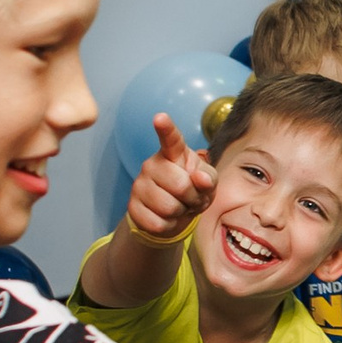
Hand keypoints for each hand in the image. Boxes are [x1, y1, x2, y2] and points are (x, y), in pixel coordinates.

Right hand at [127, 114, 214, 241]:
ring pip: (169, 207)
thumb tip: (201, 179)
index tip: (160, 117)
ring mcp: (139, 185)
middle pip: (181, 185)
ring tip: (180, 206)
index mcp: (173, 153)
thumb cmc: (192, 189)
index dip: (166, 128)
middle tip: (191, 198)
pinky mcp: (132, 207)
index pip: (170, 139)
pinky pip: (158, 223)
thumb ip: (209, 178)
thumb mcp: (207, 182)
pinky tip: (167, 217)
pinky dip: (169, 225)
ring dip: (181, 212)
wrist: (172, 214)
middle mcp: (152, 164)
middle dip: (193, 198)